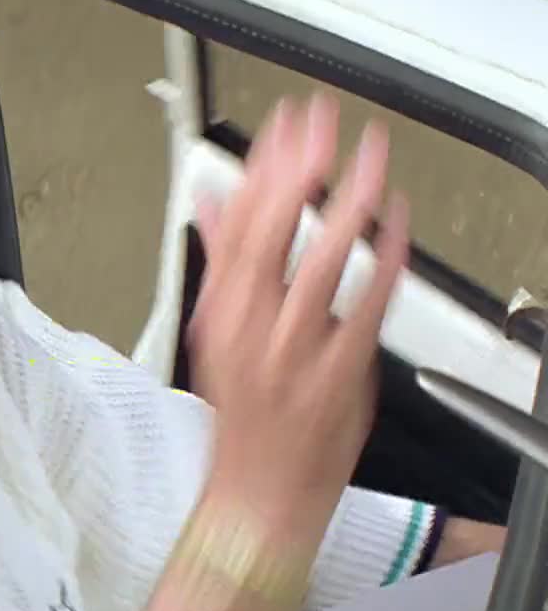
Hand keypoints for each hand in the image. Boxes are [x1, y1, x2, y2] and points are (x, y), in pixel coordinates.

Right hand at [187, 92, 411, 529]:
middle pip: (273, 233)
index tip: (281, 126)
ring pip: (323, 262)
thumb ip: (220, 263)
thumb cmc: (243, 416)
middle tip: (318, 120)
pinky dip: (385, 257)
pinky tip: (398, 222)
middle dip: (298, 169)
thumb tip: (212, 205)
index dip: (260, 168)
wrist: (262, 490)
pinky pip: (370, 303)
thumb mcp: (216, 333)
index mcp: (221, 311)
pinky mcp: (341, 369)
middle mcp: (254, 326)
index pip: (237, 223)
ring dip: (347, 203)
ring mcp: (297, 348)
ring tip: (368, 156)